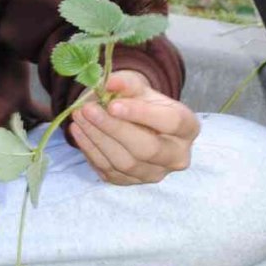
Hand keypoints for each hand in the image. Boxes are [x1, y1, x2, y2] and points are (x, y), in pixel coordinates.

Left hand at [68, 69, 198, 185]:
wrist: (134, 120)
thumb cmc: (140, 100)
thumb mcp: (137, 85)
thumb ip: (126, 83)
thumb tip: (110, 83)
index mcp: (187, 128)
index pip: (170, 123)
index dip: (141, 114)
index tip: (112, 104)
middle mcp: (177, 156)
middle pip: (148, 149)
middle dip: (113, 129)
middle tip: (87, 110)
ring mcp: (155, 174)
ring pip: (126, 163)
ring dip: (97, 139)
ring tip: (78, 117)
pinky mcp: (133, 182)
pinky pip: (110, 172)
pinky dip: (91, 151)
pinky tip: (78, 132)